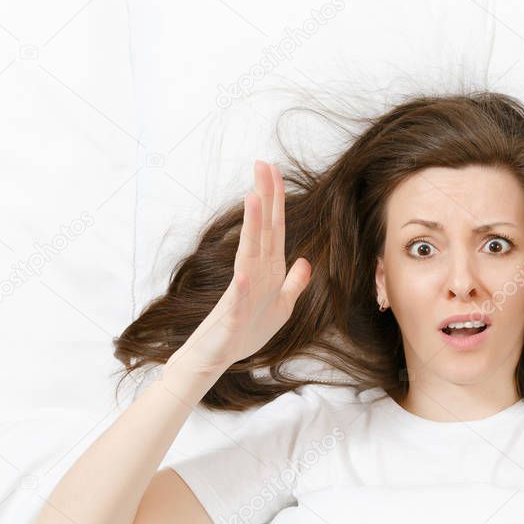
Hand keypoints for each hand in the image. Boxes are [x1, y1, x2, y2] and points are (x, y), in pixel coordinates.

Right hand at [170, 160, 311, 373]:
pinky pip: (239, 297)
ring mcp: (242, 291)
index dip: (276, 200)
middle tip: (261, 164)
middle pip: (261, 230)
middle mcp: (254, 273)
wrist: (218, 359)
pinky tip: (244, 270)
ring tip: (253, 198)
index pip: (274, 228)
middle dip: (263, 197)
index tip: (274, 169)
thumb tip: (305, 260)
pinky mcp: (232, 314)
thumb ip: (293, 283)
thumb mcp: (282, 307)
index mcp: (268, 270)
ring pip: (248, 253)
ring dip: (251, 227)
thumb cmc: (245, 332)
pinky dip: (242, 283)